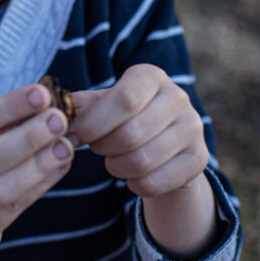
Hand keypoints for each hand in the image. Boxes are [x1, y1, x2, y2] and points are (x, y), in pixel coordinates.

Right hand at [0, 83, 73, 260]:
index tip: (41, 94)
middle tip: (59, 120)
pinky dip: (40, 186)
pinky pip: (14, 209)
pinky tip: (59, 168)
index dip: (8, 107)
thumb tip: (44, 105)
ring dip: (38, 166)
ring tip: (65, 147)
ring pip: (1, 189)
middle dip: (28, 136)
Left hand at [69, 64, 216, 257]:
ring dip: (116, 167)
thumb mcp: (104, 104)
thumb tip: (60, 105)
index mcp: (150, 76)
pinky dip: (134, 184)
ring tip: (112, 160)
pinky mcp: (199, 159)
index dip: (94, 123)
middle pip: (130, 135)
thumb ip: (83, 105)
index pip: (124, 100)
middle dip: (102, 147)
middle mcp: (178, 97)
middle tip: (95, 148)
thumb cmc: (125, 118)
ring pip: (141, 161)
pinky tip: (131, 175)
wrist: (167, 144)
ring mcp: (193, 128)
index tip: (74, 135)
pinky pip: (154, 182)